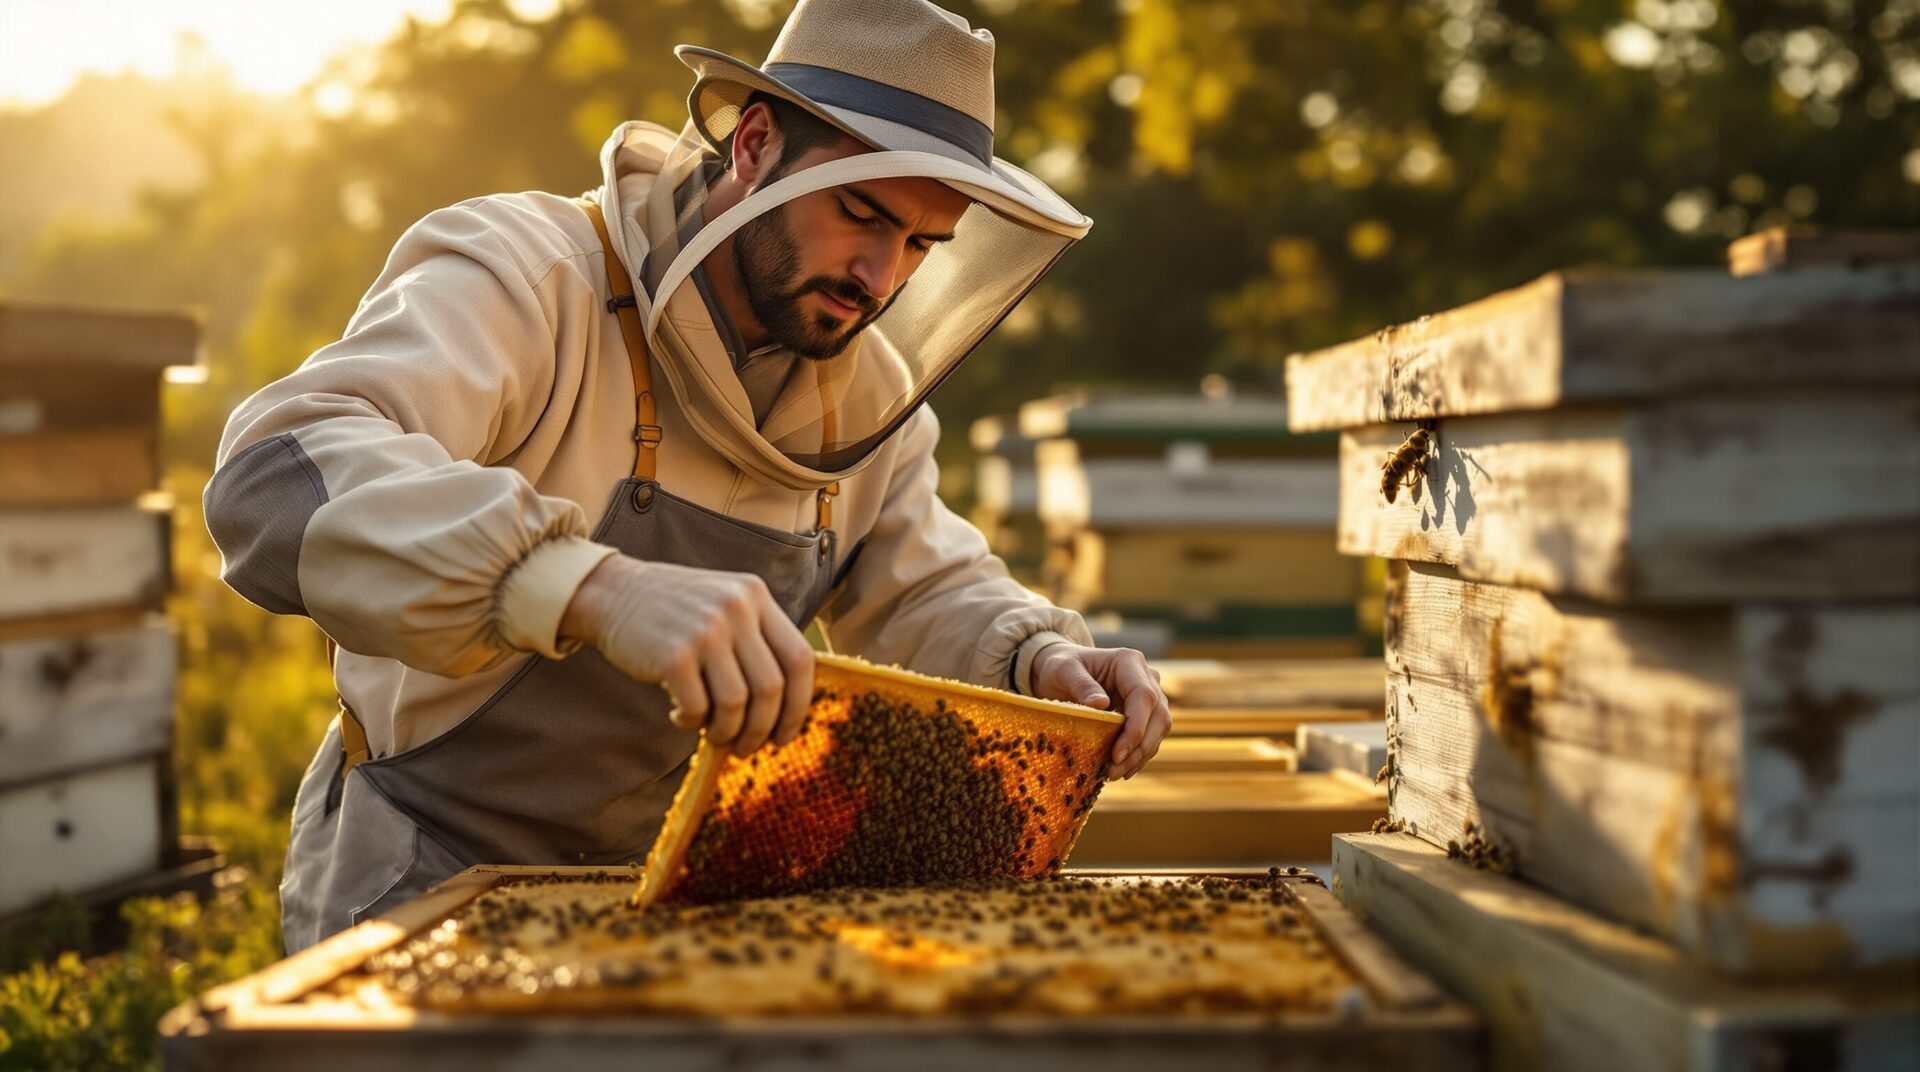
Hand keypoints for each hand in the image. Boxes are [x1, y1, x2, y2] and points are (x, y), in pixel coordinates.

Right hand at [560, 555, 814, 755]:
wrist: (612, 592)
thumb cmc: (674, 612)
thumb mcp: (724, 604)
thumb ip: (756, 640)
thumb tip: (784, 708)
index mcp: (756, 596)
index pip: (800, 658)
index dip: (799, 705)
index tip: (785, 734)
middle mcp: (736, 608)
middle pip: (772, 688)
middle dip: (762, 729)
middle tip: (747, 748)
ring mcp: (705, 630)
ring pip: (737, 704)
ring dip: (727, 731)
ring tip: (712, 733)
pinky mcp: (673, 654)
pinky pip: (698, 708)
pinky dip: (692, 722)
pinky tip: (680, 715)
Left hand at [1028, 643, 1170, 778]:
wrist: (1063, 670)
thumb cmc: (1061, 667)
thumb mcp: (1063, 670)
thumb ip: (1080, 684)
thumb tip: (1101, 704)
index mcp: (1129, 662)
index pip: (1144, 697)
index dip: (1136, 728)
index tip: (1117, 754)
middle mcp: (1146, 677)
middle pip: (1159, 716)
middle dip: (1139, 748)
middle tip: (1113, 771)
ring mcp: (1149, 695)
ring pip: (1159, 730)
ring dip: (1140, 756)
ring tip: (1113, 774)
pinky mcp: (1144, 713)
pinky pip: (1150, 737)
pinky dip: (1138, 756)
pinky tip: (1121, 770)